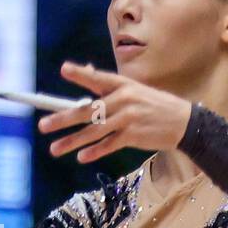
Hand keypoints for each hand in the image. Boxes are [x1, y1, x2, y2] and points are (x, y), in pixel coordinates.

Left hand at [38, 61, 192, 162]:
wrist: (184, 122)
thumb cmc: (153, 106)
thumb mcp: (135, 90)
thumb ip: (110, 88)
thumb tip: (86, 72)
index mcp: (123, 85)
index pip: (98, 78)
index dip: (81, 74)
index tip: (64, 70)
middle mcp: (124, 100)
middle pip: (88, 110)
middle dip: (63, 119)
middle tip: (43, 125)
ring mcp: (128, 118)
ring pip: (94, 131)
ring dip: (72, 141)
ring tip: (54, 149)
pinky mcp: (133, 136)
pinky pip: (109, 145)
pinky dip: (95, 151)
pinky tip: (81, 157)